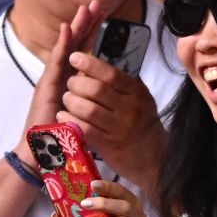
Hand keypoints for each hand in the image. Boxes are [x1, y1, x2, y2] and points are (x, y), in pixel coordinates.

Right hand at [13, 1, 102, 167]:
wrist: (40, 153)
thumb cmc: (59, 138)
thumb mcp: (80, 114)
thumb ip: (89, 101)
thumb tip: (104, 95)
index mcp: (69, 82)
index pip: (83, 53)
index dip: (92, 34)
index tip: (103, 16)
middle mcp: (59, 77)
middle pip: (75, 45)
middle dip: (86, 24)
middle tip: (97, 3)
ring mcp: (51, 81)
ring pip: (66, 49)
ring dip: (76, 27)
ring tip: (85, 8)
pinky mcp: (46, 87)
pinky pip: (56, 62)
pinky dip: (62, 44)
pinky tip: (67, 28)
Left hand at [59, 51, 164, 185]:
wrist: (153, 158)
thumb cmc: (141, 125)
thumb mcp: (138, 100)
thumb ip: (120, 86)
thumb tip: (94, 67)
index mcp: (136, 92)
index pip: (111, 74)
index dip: (90, 64)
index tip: (74, 57)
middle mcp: (130, 108)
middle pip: (96, 90)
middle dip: (76, 84)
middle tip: (70, 84)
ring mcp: (119, 127)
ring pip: (88, 109)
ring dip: (71, 101)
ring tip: (67, 99)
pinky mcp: (109, 145)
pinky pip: (85, 128)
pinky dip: (70, 120)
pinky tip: (63, 115)